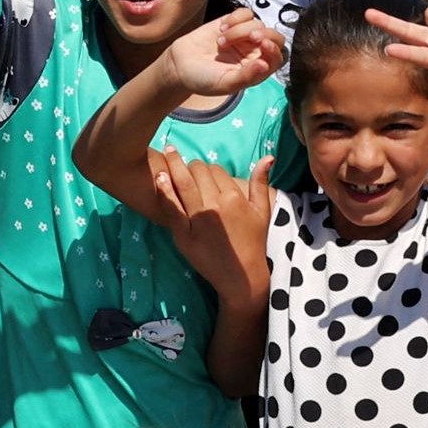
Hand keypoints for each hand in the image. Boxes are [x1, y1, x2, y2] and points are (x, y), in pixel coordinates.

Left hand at [149, 152, 274, 302]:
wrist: (241, 276)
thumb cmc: (253, 242)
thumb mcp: (262, 211)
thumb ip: (261, 182)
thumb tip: (269, 156)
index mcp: (234, 197)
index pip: (215, 170)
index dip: (208, 169)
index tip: (204, 172)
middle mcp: (216, 205)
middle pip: (198, 172)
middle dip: (191, 165)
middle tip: (184, 163)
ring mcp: (198, 220)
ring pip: (183, 183)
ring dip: (174, 164)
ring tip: (167, 151)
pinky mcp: (184, 234)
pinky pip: (171, 207)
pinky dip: (164, 190)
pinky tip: (159, 177)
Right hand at [163, 9, 286, 98]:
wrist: (179, 65)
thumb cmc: (202, 80)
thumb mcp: (224, 83)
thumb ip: (245, 76)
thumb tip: (265, 65)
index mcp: (256, 70)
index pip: (277, 57)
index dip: (274, 49)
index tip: (263, 44)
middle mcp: (253, 52)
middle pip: (274, 36)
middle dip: (265, 34)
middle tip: (251, 37)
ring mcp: (244, 37)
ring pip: (256, 23)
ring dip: (240, 30)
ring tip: (221, 42)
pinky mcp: (232, 23)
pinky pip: (245, 13)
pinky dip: (236, 18)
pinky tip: (222, 29)